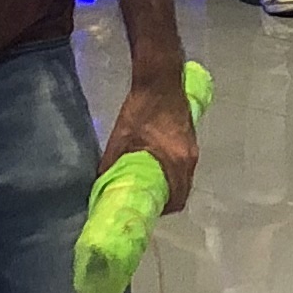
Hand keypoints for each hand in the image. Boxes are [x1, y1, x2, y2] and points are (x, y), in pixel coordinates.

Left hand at [104, 69, 197, 213]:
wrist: (160, 81)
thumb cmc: (141, 110)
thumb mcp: (120, 138)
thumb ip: (112, 163)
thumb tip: (100, 183)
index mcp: (175, 161)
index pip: (178, 197)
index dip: (165, 209)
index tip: (150, 210)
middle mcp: (189, 158)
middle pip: (184, 190)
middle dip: (168, 199)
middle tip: (148, 200)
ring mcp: (193, 148)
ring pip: (186, 177)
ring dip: (172, 185)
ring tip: (152, 185)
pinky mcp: (191, 139)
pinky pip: (186, 165)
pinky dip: (175, 172)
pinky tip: (160, 166)